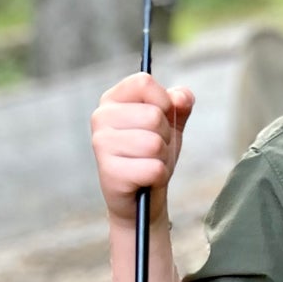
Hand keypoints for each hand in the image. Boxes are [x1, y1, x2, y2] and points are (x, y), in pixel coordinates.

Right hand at [90, 73, 194, 225]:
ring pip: (155, 143)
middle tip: (154, 150)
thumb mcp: (171, 124)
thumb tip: (182, 97)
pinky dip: (159, 176)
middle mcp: (100, 118)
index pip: (144, 82)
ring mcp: (101, 144)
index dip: (164, 102)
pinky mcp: (109, 172)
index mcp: (113, 99)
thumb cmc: (154, 155)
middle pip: (154, 115)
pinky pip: (154, 168)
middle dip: (165, 137)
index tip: (162, 117)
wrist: (142, 199)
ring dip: (162, 158)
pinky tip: (146, 180)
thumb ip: (180, 104)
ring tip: (149, 164)